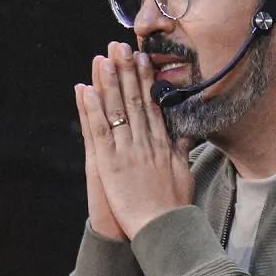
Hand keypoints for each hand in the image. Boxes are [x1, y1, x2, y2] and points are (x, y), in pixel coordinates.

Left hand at [82, 42, 194, 239]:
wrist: (163, 229)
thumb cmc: (173, 207)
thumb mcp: (184, 173)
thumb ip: (183, 150)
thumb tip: (189, 132)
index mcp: (162, 143)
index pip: (152, 104)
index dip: (146, 80)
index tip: (142, 58)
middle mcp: (145, 141)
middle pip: (134, 100)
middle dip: (127, 71)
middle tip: (121, 46)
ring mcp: (127, 150)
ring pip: (116, 110)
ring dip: (109, 83)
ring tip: (103, 58)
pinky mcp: (110, 163)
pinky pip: (99, 131)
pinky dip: (92, 110)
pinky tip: (86, 90)